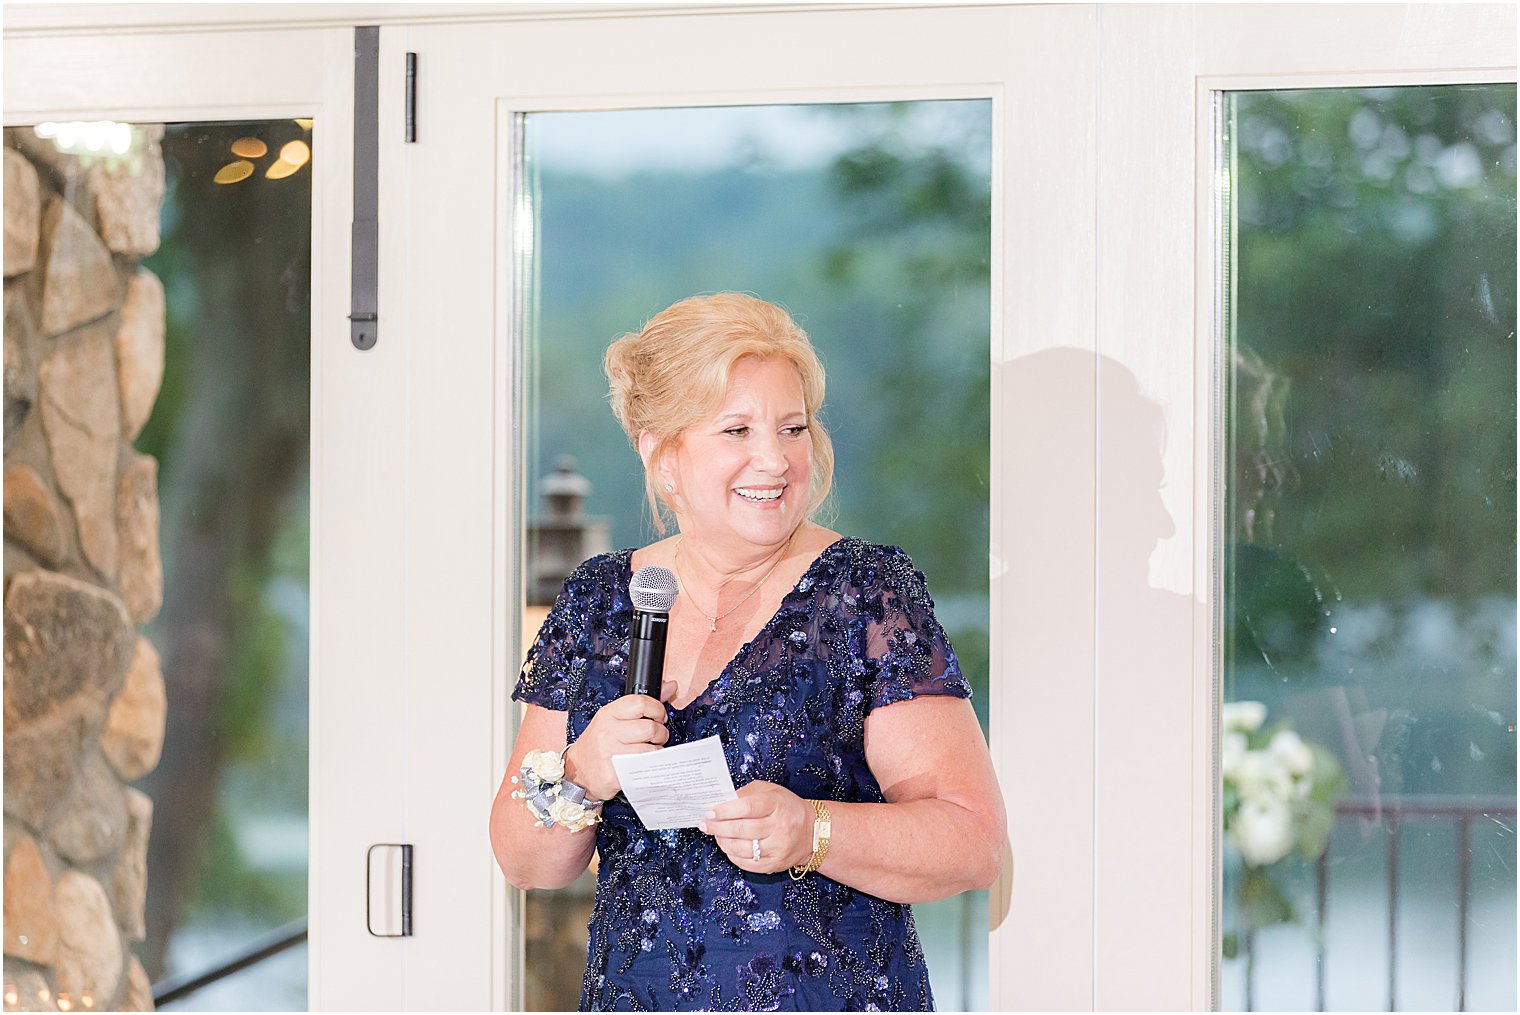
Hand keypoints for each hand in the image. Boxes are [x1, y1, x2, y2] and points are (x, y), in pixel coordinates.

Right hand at [563, 683, 673, 800]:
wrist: (578, 769)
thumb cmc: (598, 743)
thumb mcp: (614, 718)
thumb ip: (643, 704)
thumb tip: (670, 687)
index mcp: (609, 714)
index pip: (640, 703)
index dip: (657, 709)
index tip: (659, 717)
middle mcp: (608, 732)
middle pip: (649, 728)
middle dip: (661, 734)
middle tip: (657, 737)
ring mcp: (610, 754)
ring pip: (650, 750)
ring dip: (656, 752)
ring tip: (650, 752)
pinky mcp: (614, 775)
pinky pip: (643, 769)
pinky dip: (648, 767)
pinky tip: (643, 765)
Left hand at [699, 781, 813, 874]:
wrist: (811, 832)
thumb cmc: (786, 808)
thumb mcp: (770, 791)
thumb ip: (746, 794)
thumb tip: (720, 802)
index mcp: (777, 804)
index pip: (748, 807)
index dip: (725, 810)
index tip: (710, 812)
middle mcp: (780, 827)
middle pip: (743, 829)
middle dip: (719, 827)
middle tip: (706, 825)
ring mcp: (778, 848)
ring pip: (743, 849)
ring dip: (724, 842)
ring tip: (716, 835)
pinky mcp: (775, 864)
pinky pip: (748, 863)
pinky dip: (733, 855)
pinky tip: (728, 846)